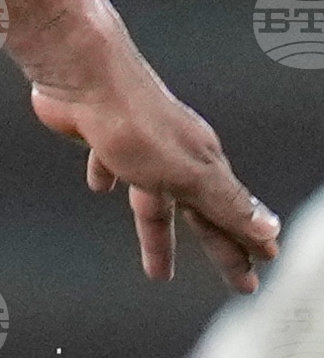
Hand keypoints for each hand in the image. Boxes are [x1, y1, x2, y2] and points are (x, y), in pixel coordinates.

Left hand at [25, 29, 278, 290]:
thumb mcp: (185, 174)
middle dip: (218, 247)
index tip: (255, 278)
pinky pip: (109, 163)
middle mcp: (176, 155)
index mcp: (200, 165)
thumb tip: (271, 230)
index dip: (242, 247)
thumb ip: (225, 203)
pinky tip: (99, 187)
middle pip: (199, 213)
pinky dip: (108, 177)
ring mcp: (139, 145)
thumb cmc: (136, 124)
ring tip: (158, 271)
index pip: (228, 217)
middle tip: (240, 284)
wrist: (85, 73)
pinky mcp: (101, 134)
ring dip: (159, 229)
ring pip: (153, 197)